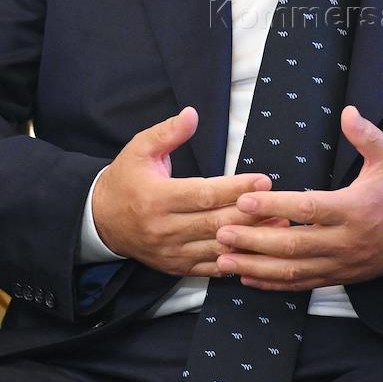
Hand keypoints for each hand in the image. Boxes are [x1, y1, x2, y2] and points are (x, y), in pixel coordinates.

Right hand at [91, 107, 280, 275]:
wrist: (100, 221)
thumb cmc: (125, 180)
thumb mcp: (139, 149)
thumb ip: (167, 133)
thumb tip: (192, 114)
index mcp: (156, 198)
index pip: (203, 194)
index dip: (235, 188)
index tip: (263, 179)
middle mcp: (164, 229)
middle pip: (215, 223)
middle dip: (251, 214)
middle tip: (282, 205)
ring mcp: (170, 252)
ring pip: (217, 248)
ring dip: (250, 240)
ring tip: (279, 227)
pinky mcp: (175, 266)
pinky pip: (210, 267)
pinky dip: (234, 261)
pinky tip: (258, 251)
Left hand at [213, 106, 382, 289]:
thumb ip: (368, 136)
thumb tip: (348, 112)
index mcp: (355, 210)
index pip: (309, 209)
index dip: (275, 207)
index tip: (244, 200)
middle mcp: (345, 241)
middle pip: (293, 245)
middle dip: (254, 241)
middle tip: (221, 232)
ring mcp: (340, 263)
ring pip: (292, 271)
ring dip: (255, 267)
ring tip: (223, 260)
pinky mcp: (337, 276)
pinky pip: (301, 284)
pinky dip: (271, 284)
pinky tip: (246, 278)